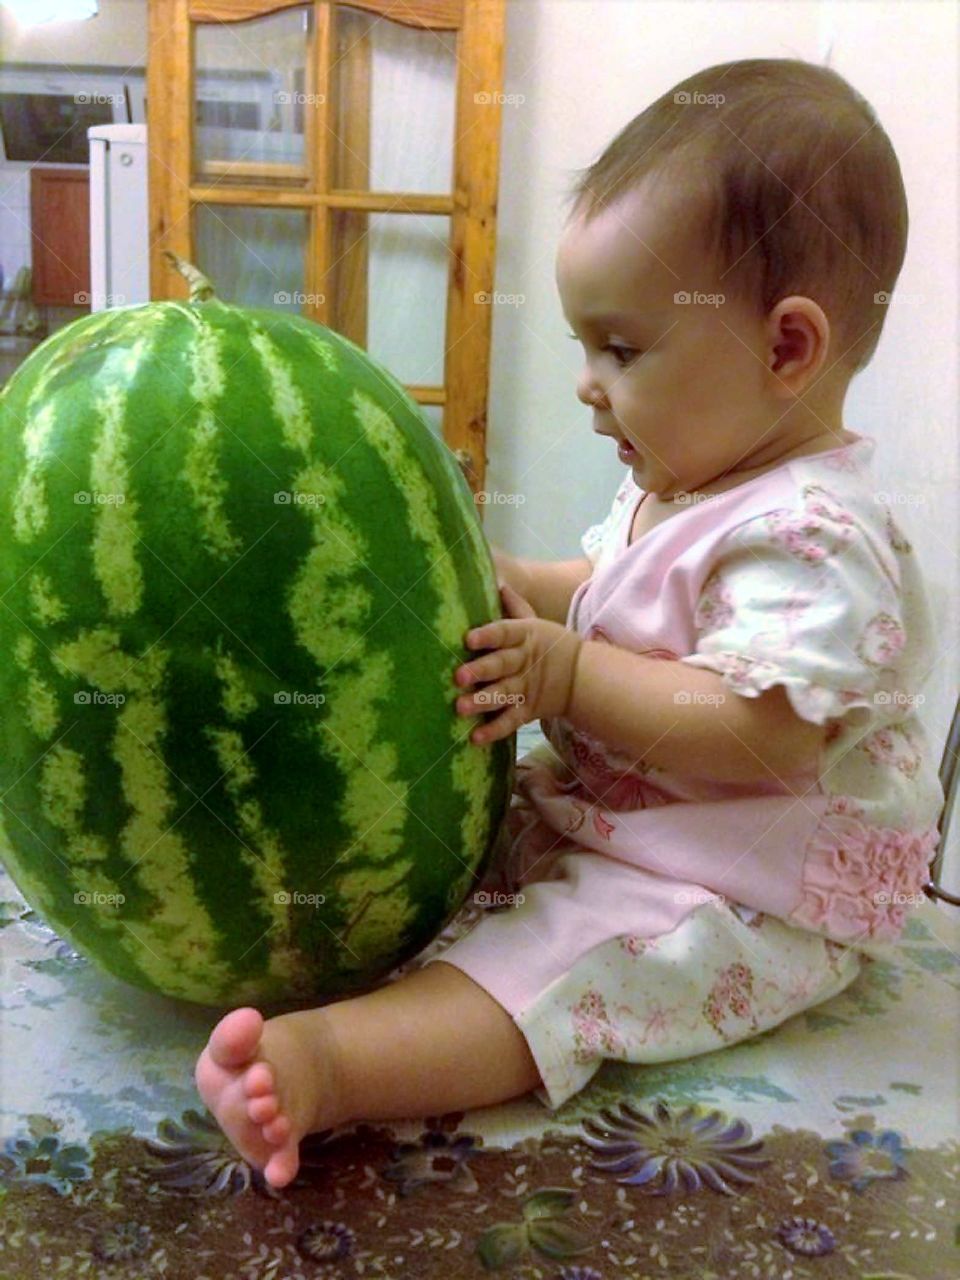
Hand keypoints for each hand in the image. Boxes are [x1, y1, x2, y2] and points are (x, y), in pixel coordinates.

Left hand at [454, 583, 581, 744]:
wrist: (581, 676)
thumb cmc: (548, 644)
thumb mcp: (534, 622)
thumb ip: (514, 606)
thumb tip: (496, 581)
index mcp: (524, 637)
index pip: (505, 633)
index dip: (487, 635)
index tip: (468, 638)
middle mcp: (524, 662)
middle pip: (501, 665)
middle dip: (480, 671)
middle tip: (458, 677)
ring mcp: (526, 687)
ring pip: (503, 694)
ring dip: (482, 701)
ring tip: (460, 707)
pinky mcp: (527, 710)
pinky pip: (510, 721)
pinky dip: (494, 731)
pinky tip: (475, 738)